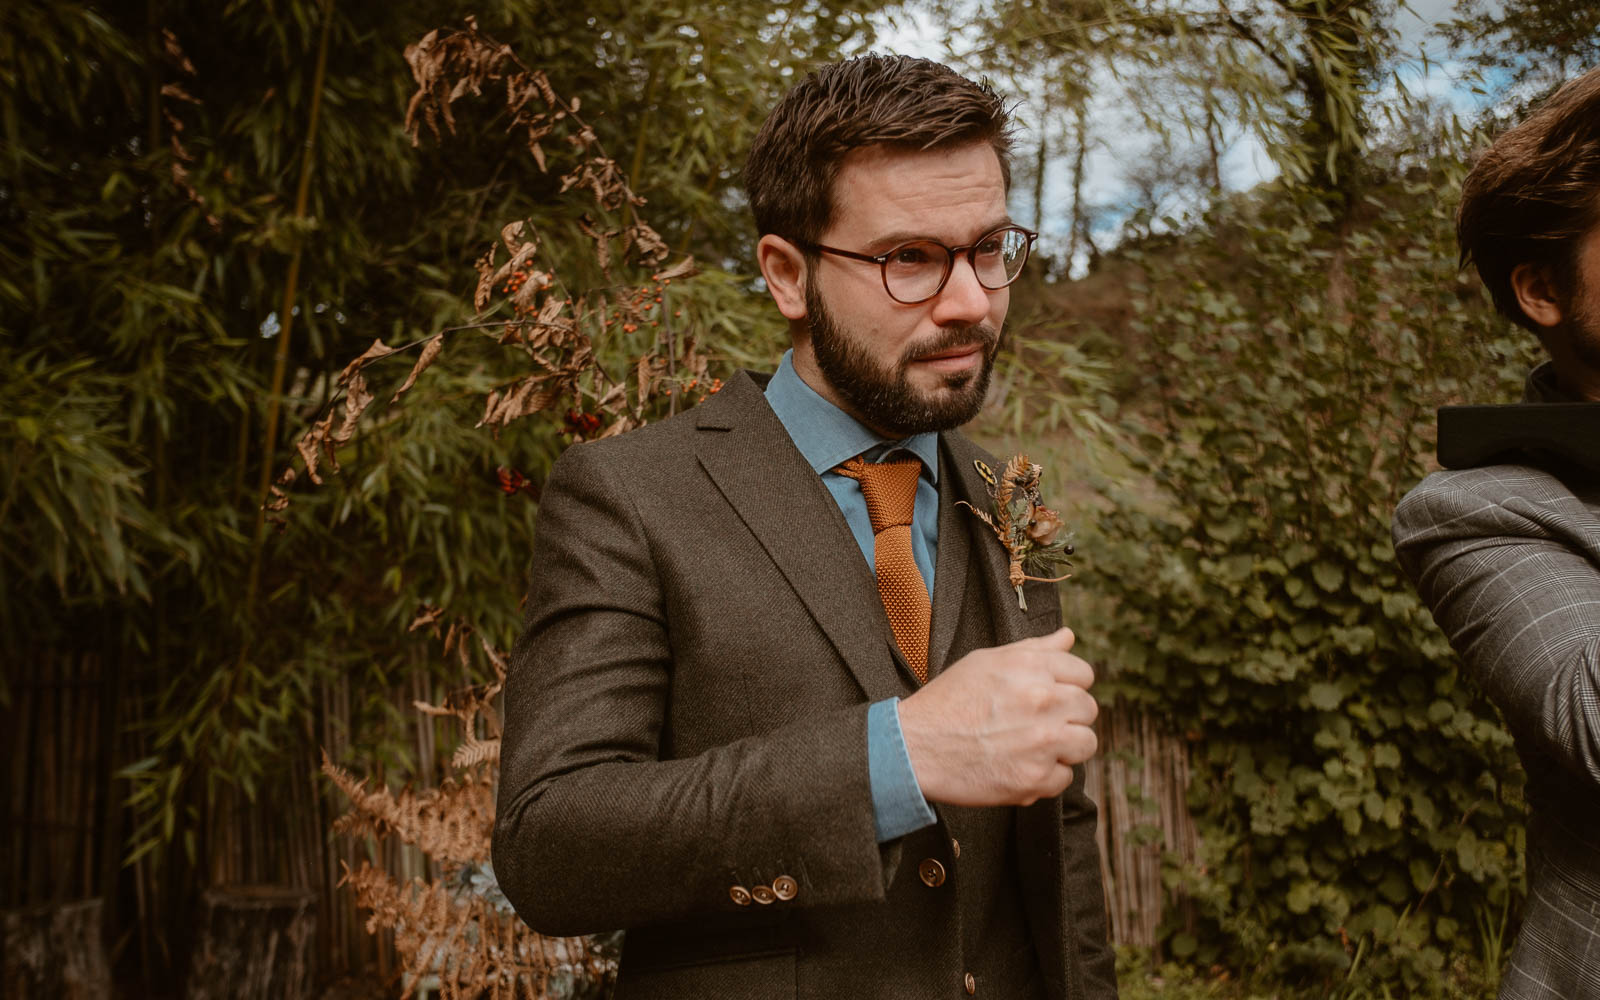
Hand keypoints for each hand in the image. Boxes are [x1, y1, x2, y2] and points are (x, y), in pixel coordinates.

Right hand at [897, 626, 1097, 806]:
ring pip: (1086, 744)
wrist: (915, 746)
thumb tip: (1067, 637)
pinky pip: (1064, 778)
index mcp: (1032, 667)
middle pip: (1088, 709)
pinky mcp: (1035, 778)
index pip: (1084, 674)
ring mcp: (1042, 741)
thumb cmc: (948, 701)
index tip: (1049, 697)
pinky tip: (1018, 766)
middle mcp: (1043, 700)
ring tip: (1033, 746)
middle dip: (1068, 716)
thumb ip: (1034, 650)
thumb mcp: (986, 661)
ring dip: (1065, 747)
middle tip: (1037, 724)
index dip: (1068, 686)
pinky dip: (1045, 776)